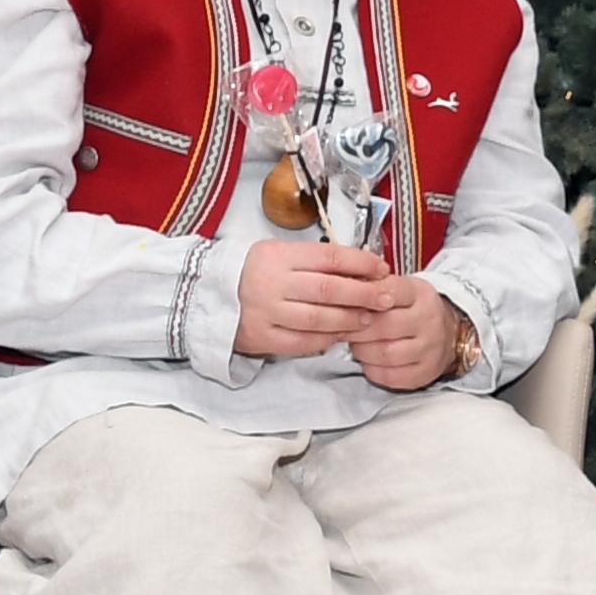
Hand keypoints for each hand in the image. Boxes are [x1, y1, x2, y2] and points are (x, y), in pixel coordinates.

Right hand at [234, 240, 392, 357]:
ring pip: (318, 318)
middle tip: (386, 298)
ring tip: (368, 318)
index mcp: (278, 255)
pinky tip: (341, 335)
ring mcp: (266, 312)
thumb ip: (316, 261)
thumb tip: (363, 268)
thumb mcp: (280, 254)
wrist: (209, 294)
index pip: (330, 257)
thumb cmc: (254, 272)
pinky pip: (303, 341)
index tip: (381, 269)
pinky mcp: (262, 336)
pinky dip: (326, 339)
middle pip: (329, 289)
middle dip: (364, 294)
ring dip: (349, 319)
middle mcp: (272, 282)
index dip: (361, 263)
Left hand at [348, 275, 464, 389]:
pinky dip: (372, 369)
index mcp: (419, 293)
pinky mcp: (425, 372)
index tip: (345, 305)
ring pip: (385, 354)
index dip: (361, 300)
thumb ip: (372, 287)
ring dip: (362, 351)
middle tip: (344, 329)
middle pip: (383, 326)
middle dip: (356, 329)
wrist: (448, 333)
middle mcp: (428, 320)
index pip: (387, 292)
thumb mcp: (399, 289)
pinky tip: (369, 360)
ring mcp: (429, 348)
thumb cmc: (413, 309)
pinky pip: (390, 376)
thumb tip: (341, 290)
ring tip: (357, 344)